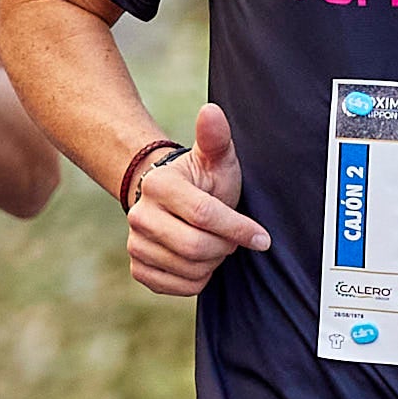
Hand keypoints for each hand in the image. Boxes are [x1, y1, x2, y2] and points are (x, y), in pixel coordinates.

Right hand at [129, 102, 266, 298]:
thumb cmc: (202, 179)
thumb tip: (211, 112)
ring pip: (190, 269)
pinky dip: (198, 279)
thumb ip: (216, 137)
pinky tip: (200, 260)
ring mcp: (135, 243)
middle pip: (196, 247)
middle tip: (233, 238)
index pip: (204, 215)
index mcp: (159, 184)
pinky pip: (178, 286)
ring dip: (213, 263)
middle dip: (225, 246)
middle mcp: (140, 215)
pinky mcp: (138, 268)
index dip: (238, 228)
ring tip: (215, 244)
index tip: (261, 238)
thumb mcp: (215, 158)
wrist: (171, 200)